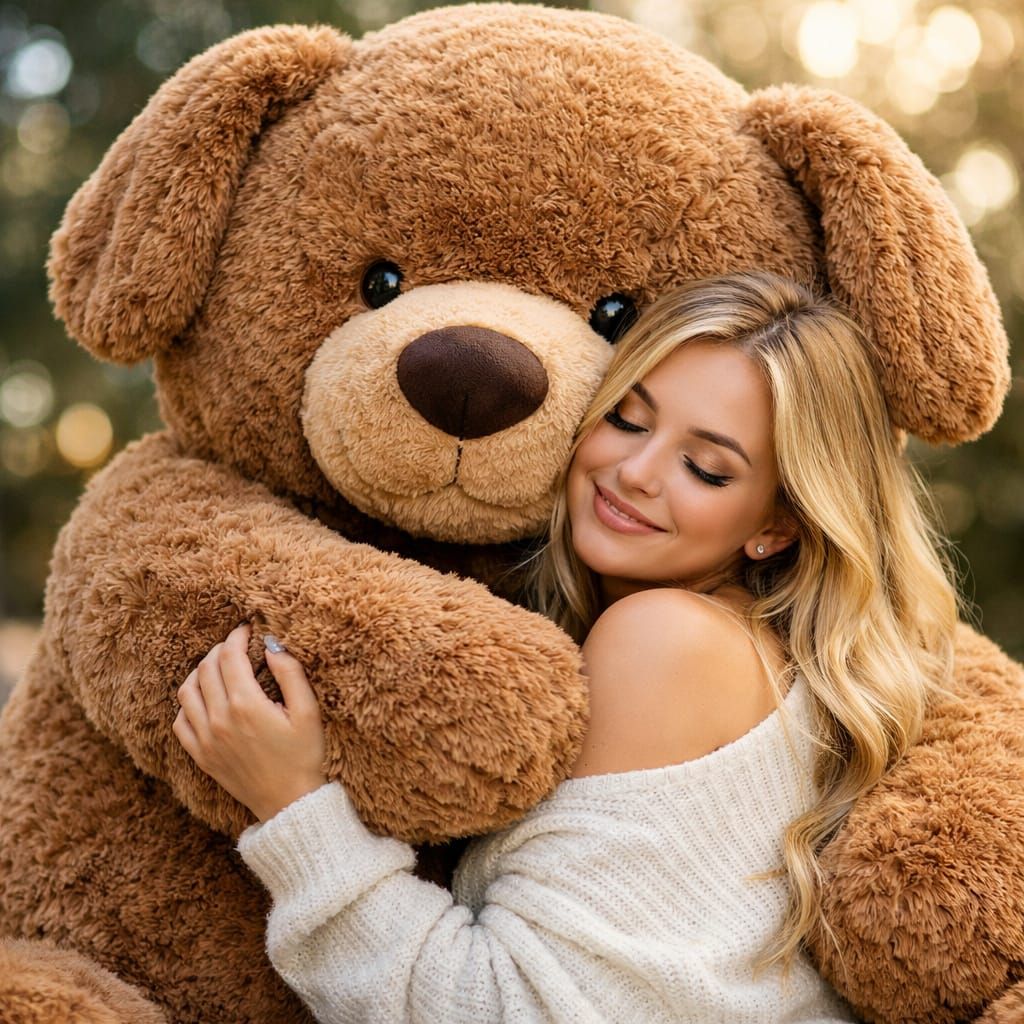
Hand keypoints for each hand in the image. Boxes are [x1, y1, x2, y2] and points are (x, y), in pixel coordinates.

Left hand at [173, 623, 327, 821]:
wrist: (290, 803)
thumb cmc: (304, 756)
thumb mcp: (309, 711)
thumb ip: (291, 673)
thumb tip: (272, 645)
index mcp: (246, 705)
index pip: (229, 656)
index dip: (237, 636)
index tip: (247, 629)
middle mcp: (219, 719)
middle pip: (206, 668)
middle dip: (220, 649)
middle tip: (236, 645)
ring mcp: (205, 739)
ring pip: (186, 691)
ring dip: (200, 672)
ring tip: (218, 667)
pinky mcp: (200, 755)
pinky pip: (179, 721)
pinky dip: (188, 703)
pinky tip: (206, 699)